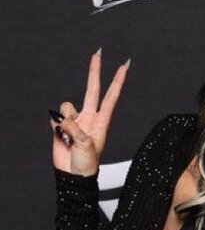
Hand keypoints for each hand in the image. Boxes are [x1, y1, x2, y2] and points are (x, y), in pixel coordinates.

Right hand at [51, 50, 128, 175]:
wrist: (73, 175)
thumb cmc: (87, 164)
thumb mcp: (86, 145)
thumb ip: (76, 128)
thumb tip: (64, 118)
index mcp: (102, 122)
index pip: (111, 97)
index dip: (117, 82)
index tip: (123, 68)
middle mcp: (90, 117)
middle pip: (92, 89)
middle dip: (94, 72)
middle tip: (98, 53)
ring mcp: (76, 121)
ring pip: (67, 106)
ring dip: (66, 119)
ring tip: (70, 137)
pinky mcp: (62, 125)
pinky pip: (56, 117)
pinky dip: (57, 125)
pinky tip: (62, 137)